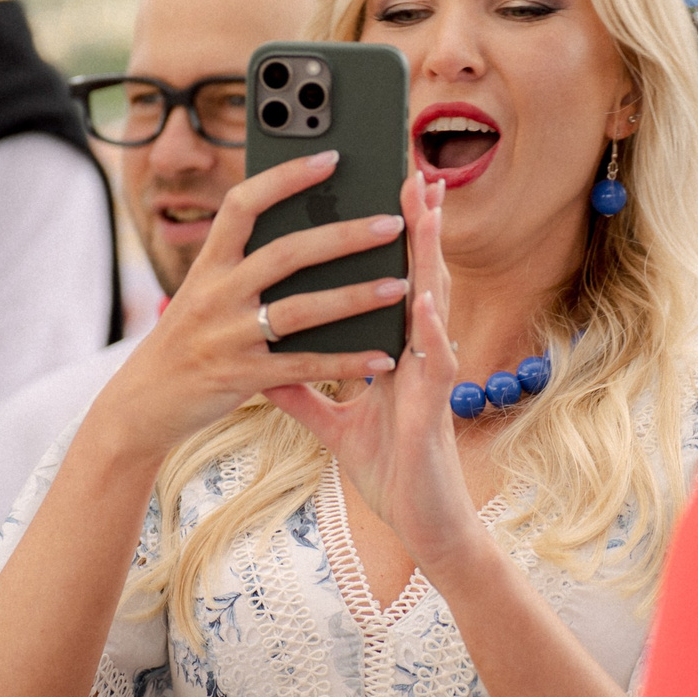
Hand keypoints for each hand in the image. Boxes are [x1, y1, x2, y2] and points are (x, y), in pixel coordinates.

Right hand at [89, 150, 403, 467]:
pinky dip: (346, 362)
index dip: (284, 178)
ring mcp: (229, 337)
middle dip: (343, 236)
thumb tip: (302, 231)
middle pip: (286, 253)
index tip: (330, 158)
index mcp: (208, 266)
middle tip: (391, 222)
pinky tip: (382, 357)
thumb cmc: (185, 342)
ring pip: (301, 309)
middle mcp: (216, 295)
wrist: (142, 404)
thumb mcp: (201, 294)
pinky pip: (304, 366)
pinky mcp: (242, 377)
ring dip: (355, 296)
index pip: (242, 205)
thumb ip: (240, 267)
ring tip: (399, 284)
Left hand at [267, 174, 491, 576]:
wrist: (421, 524)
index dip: (393, 237)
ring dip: (431, 258)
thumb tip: (262, 362)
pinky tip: (427, 303)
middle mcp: (420, 355)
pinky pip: (434, 366)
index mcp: (397, 351)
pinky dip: (431, 332)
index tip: (385, 190)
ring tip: (427, 210)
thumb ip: (301, 389)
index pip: (394, 281)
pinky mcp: (434, 411)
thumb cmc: (389, 469)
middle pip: (418, 277)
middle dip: (417, 224)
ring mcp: (432, 379)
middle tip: (414, 172)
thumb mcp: (335, 423)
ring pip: (435, 306)